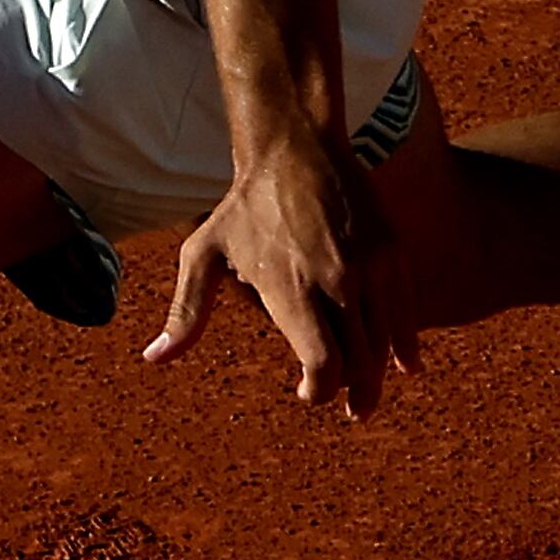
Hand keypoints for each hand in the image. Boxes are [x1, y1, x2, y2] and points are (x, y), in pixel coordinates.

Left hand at [144, 124, 418, 416]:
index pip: (323, 364)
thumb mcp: (202, 255)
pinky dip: (405, 342)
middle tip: (352, 411)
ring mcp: (369, 266)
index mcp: (290, 288)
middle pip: (360, 361)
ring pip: (385, 340)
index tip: (307, 395)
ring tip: (368, 395)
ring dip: (379, 373)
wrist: (295, 148)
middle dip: (355, 393)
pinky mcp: (392, 250)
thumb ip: (186, 312)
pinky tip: (404, 364)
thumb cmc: (242, 207)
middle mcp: (335, 281)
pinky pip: (406, 310)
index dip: (319, 391)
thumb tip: (153, 359)